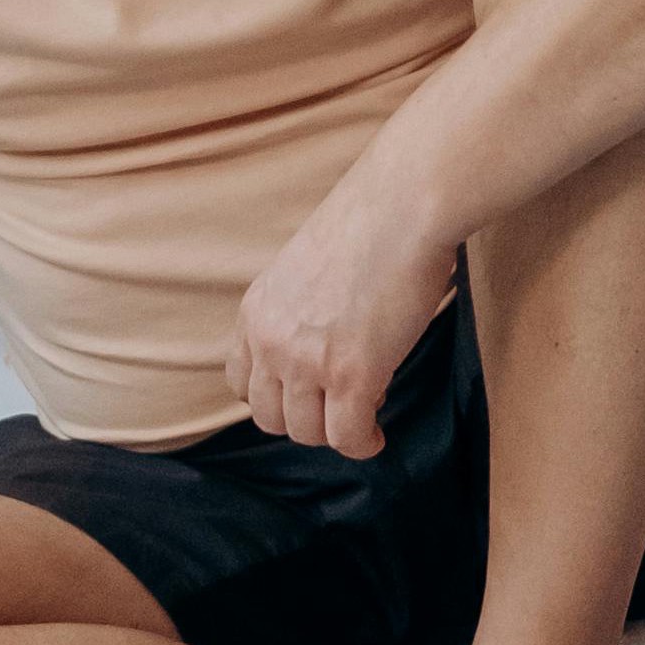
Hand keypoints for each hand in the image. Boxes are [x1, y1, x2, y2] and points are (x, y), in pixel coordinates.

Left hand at [226, 184, 457, 458]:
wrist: (404, 201)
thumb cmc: (373, 219)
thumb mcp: (309, 263)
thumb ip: (300, 306)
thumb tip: (324, 338)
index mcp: (256, 310)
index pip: (240, 381)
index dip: (276, 392)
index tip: (307, 388)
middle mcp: (270, 340)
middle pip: (269, 416)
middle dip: (306, 417)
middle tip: (342, 400)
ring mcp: (306, 362)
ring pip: (307, 433)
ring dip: (336, 430)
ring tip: (366, 409)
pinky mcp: (350, 376)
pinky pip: (348, 438)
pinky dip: (363, 444)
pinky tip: (378, 435)